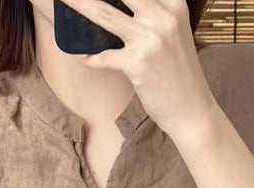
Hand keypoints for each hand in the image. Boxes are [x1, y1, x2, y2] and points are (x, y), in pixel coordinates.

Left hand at [57, 0, 216, 135]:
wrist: (192, 110)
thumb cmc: (179, 74)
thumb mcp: (173, 33)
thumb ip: (151, 14)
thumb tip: (115, 8)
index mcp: (173, 4)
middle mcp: (163, 16)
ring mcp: (150, 39)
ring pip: (104, 14)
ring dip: (78, 5)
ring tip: (62, 0)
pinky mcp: (138, 64)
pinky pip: (103, 57)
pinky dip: (89, 57)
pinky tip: (79, 55)